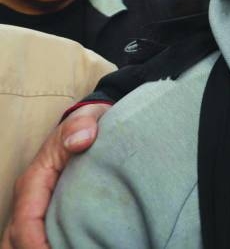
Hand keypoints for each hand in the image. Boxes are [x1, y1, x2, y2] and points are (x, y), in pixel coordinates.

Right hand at [2, 103, 109, 248]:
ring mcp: (36, 209)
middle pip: (14, 239)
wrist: (89, 125)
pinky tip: (68, 248)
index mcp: (34, 181)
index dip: (35, 243)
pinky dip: (43, 247)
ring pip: (17, 242)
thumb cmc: (86, 125)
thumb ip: (82, 126)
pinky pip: (36, 239)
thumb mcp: (86, 119)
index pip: (25, 221)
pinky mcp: (47, 215)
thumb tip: (81, 140)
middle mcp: (29, 199)